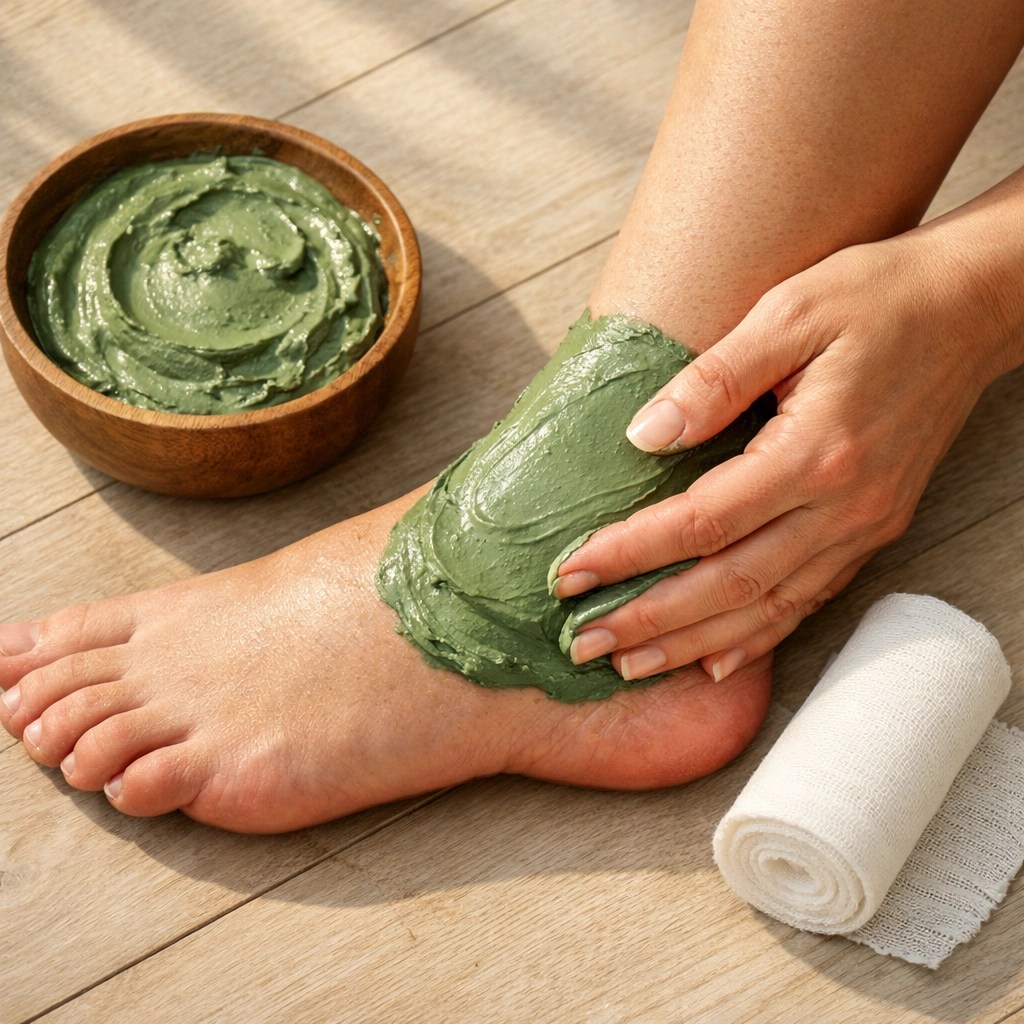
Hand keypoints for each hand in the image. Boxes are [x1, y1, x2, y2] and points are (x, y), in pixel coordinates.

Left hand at [554, 231, 1008, 681]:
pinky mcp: (873, 529)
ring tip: (632, 666)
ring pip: (768, 607)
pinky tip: (716, 660)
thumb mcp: (788, 312)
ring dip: (694, 643)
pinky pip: (810, 600)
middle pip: (730, 583)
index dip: (629, 553)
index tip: (570, 574)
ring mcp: (864, 526)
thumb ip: (713, 379)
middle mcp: (843, 505)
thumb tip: (643, 435)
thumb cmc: (876, 297)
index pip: (701, 522)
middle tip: (585, 643)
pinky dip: (759, 636)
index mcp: (816, 451)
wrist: (971, 306)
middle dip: (650, 620)